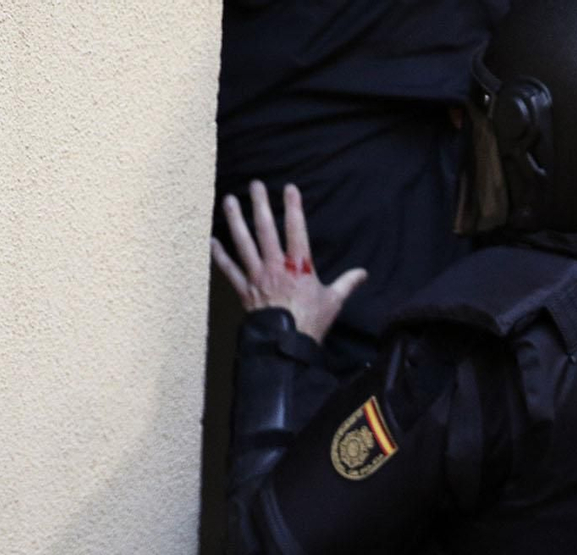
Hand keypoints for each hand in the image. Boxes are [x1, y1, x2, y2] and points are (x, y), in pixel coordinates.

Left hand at [211, 181, 368, 343]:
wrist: (286, 346)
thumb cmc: (311, 323)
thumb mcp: (333, 301)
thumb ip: (347, 283)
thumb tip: (363, 273)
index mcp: (299, 267)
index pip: (297, 230)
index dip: (294, 208)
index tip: (289, 188)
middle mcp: (275, 267)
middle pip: (265, 230)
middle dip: (260, 205)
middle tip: (255, 185)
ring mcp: (257, 277)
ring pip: (244, 244)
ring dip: (236, 221)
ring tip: (229, 201)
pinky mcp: (245, 291)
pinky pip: (230, 270)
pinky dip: (220, 256)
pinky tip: (212, 241)